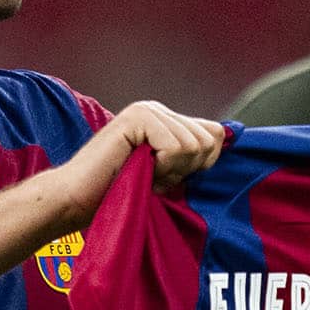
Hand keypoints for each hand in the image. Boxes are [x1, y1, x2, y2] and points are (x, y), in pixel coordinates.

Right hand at [60, 101, 224, 221]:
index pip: (215, 134)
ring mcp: (148, 110)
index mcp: (168, 120)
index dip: (200, 164)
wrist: (80, 200)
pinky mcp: (137, 117)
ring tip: (143, 172)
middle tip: (153, 175)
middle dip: (186, 169)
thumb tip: (228, 137)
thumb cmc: (122, 193)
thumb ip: (195, 157)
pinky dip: (162, 167)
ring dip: (171, 170)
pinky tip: (137, 166)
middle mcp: (159, 109)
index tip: (168, 175)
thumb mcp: (169, 175)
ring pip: (194, 145)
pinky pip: (176, 147)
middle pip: (208, 140)